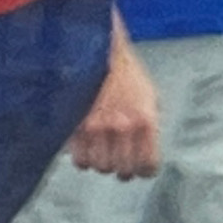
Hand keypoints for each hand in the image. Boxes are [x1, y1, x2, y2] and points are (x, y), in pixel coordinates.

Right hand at [69, 38, 160, 178]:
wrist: (93, 51)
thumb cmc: (124, 72)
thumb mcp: (149, 96)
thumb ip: (149, 125)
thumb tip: (147, 150)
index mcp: (144, 120)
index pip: (147, 165)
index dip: (146, 169)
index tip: (143, 167)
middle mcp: (120, 128)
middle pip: (123, 171)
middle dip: (124, 168)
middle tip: (122, 160)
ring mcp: (94, 128)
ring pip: (100, 167)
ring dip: (103, 162)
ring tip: (104, 151)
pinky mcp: (72, 127)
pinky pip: (79, 159)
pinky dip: (84, 158)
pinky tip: (88, 147)